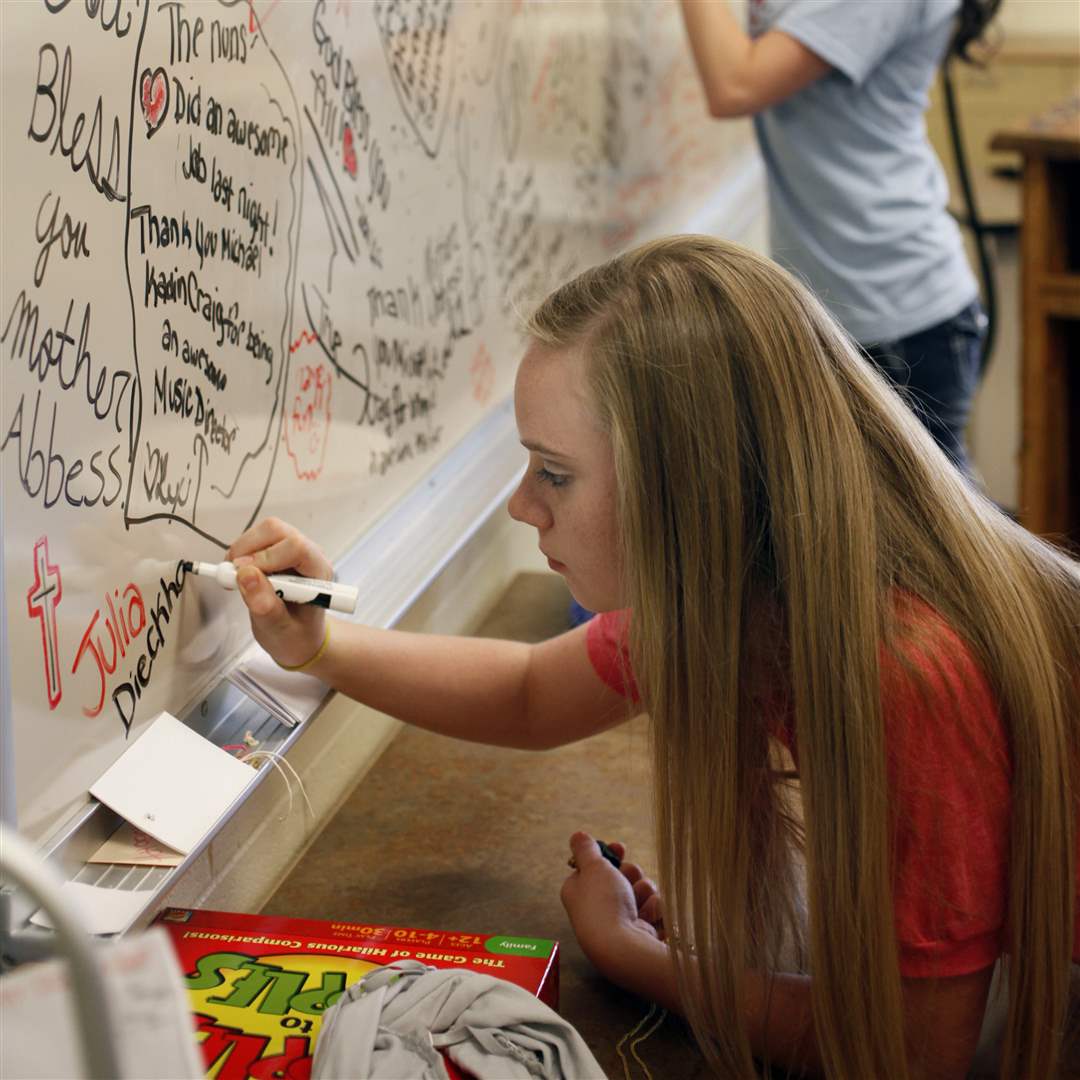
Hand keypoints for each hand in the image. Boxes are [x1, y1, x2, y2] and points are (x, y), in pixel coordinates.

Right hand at [227, 517, 332, 667]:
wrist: (300, 638)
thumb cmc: (296, 636)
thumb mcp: (280, 631)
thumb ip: (266, 606)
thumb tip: (246, 575)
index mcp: (318, 573)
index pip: (296, 547)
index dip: (265, 557)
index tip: (242, 575)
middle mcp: (309, 555)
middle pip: (277, 530)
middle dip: (248, 549)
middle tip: (231, 574)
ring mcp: (294, 550)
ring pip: (265, 531)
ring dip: (242, 550)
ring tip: (234, 578)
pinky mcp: (278, 551)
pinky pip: (257, 539)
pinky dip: (240, 553)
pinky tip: (239, 576)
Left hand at [560, 831, 664, 977]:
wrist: (623, 946)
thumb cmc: (603, 903)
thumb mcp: (592, 867)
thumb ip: (585, 849)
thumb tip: (577, 835)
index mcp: (580, 890)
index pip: (597, 865)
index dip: (611, 854)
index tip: (620, 847)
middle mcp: (598, 905)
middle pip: (623, 875)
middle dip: (631, 874)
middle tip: (627, 880)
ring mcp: (620, 920)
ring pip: (642, 889)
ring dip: (644, 892)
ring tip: (637, 904)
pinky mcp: (640, 931)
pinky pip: (653, 908)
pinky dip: (653, 910)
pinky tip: (646, 919)